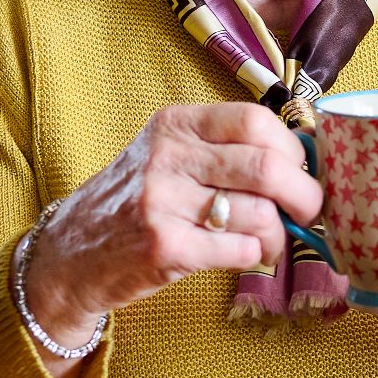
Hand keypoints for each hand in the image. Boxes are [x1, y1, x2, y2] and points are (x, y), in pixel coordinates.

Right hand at [22, 103, 321, 346]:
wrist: (68, 256)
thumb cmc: (133, 203)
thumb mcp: (168, 155)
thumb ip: (223, 148)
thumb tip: (305, 158)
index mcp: (175, 124)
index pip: (256, 121)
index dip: (293, 149)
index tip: (300, 170)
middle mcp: (168, 157)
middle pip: (268, 167)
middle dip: (305, 195)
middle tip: (309, 211)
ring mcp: (162, 201)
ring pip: (260, 213)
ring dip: (279, 235)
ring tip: (269, 242)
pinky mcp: (163, 246)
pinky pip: (240, 249)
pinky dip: (255, 255)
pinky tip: (245, 255)